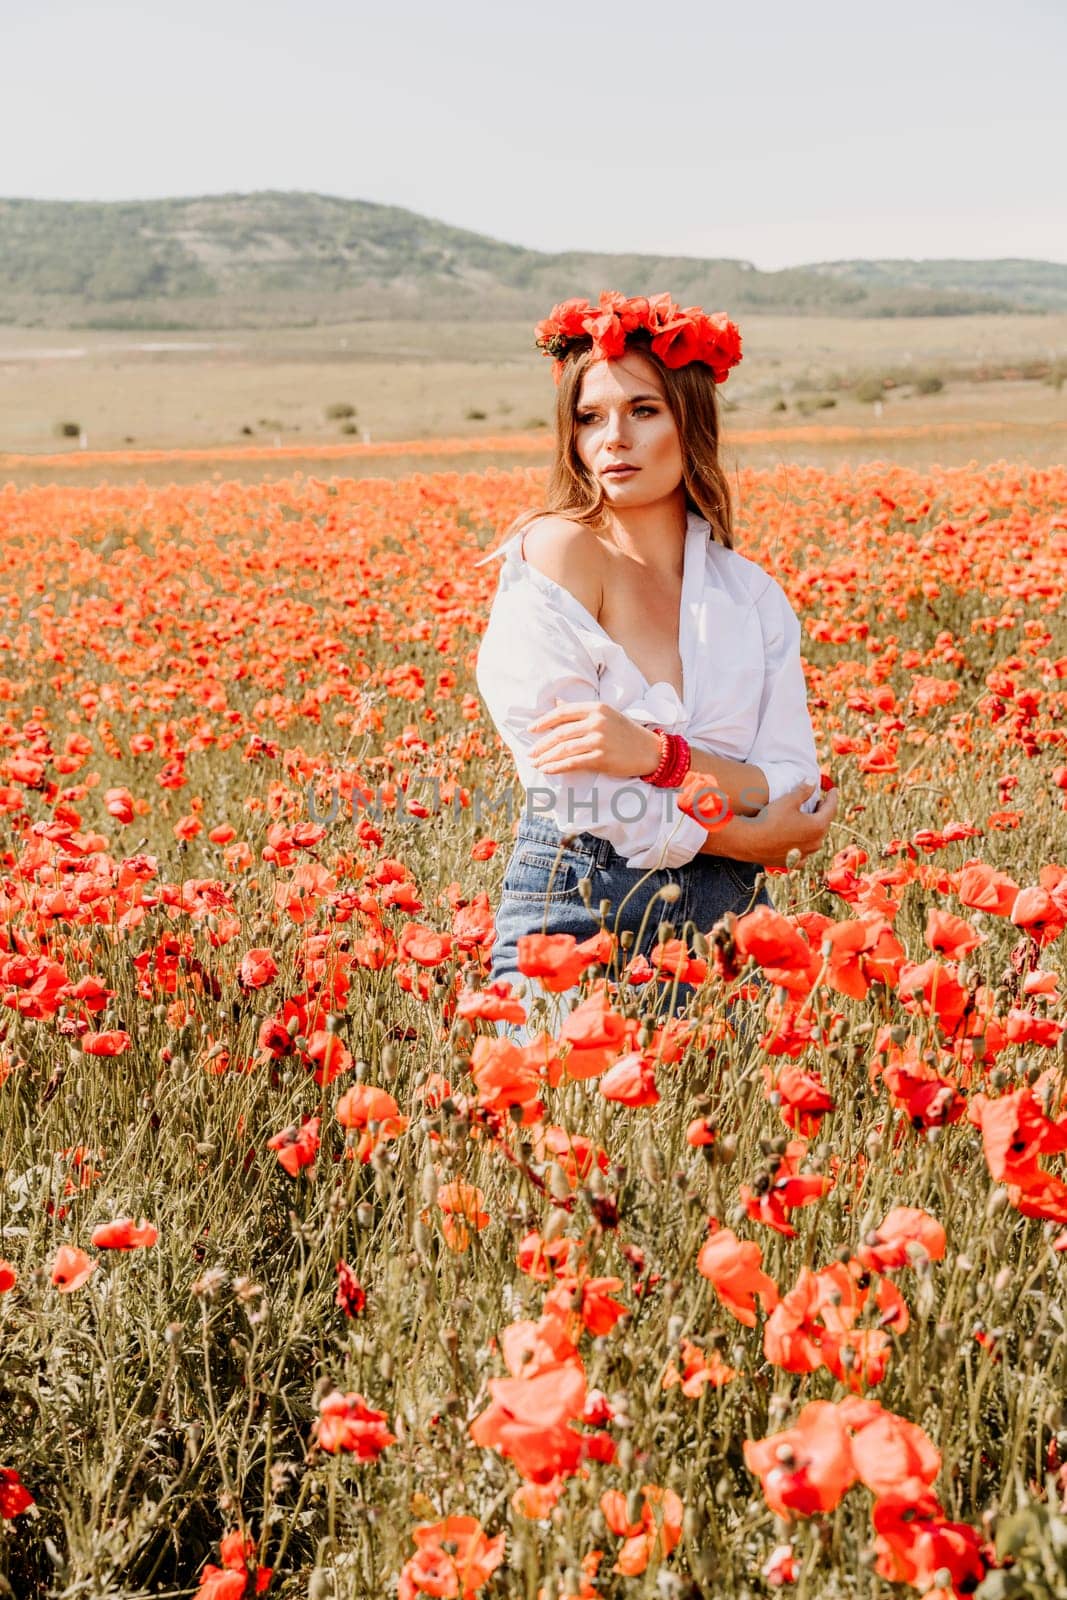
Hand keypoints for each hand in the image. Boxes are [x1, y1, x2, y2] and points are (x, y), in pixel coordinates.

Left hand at [528, 699, 660, 778]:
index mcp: (596, 708)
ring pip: (564, 749)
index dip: (544, 721)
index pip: (562, 713)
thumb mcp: (606, 714)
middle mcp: (597, 722)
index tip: (531, 729)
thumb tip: (557, 702)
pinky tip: (547, 770)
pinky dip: (557, 767)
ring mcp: (599, 740)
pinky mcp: (602, 758)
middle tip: (530, 752)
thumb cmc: (626, 732)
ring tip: (536, 763)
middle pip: (560, 732)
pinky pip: (573, 763)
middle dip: (542, 744)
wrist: (650, 751)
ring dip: (546, 757)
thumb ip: (580, 710)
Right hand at [735, 780, 838, 868]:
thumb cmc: (770, 819)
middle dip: (823, 812)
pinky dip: (803, 846)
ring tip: (808, 819)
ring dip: (813, 828)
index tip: (834, 790)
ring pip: (815, 839)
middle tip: (819, 802)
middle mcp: (815, 842)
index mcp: (818, 826)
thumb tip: (812, 782)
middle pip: (824, 824)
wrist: (750, 842)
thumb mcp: (788, 800)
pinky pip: (804, 854)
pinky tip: (799, 842)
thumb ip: (803, 791)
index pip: (831, 808)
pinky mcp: (793, 863)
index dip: (833, 797)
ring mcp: (805, 854)